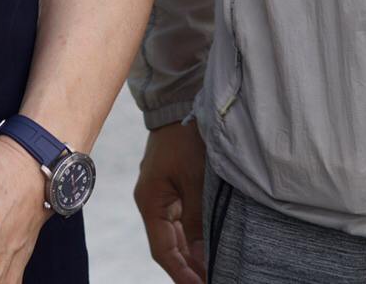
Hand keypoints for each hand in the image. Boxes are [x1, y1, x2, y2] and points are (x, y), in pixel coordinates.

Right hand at [134, 120, 208, 283]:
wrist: (181, 99)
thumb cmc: (186, 136)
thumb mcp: (195, 179)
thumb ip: (196, 217)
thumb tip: (200, 252)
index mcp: (151, 201)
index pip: (164, 250)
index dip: (182, 273)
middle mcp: (153, 201)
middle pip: (169, 245)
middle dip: (189, 268)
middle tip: (213, 281)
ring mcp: (163, 193)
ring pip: (176, 234)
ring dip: (192, 253)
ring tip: (214, 271)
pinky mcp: (174, 185)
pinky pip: (182, 220)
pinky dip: (194, 236)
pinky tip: (208, 246)